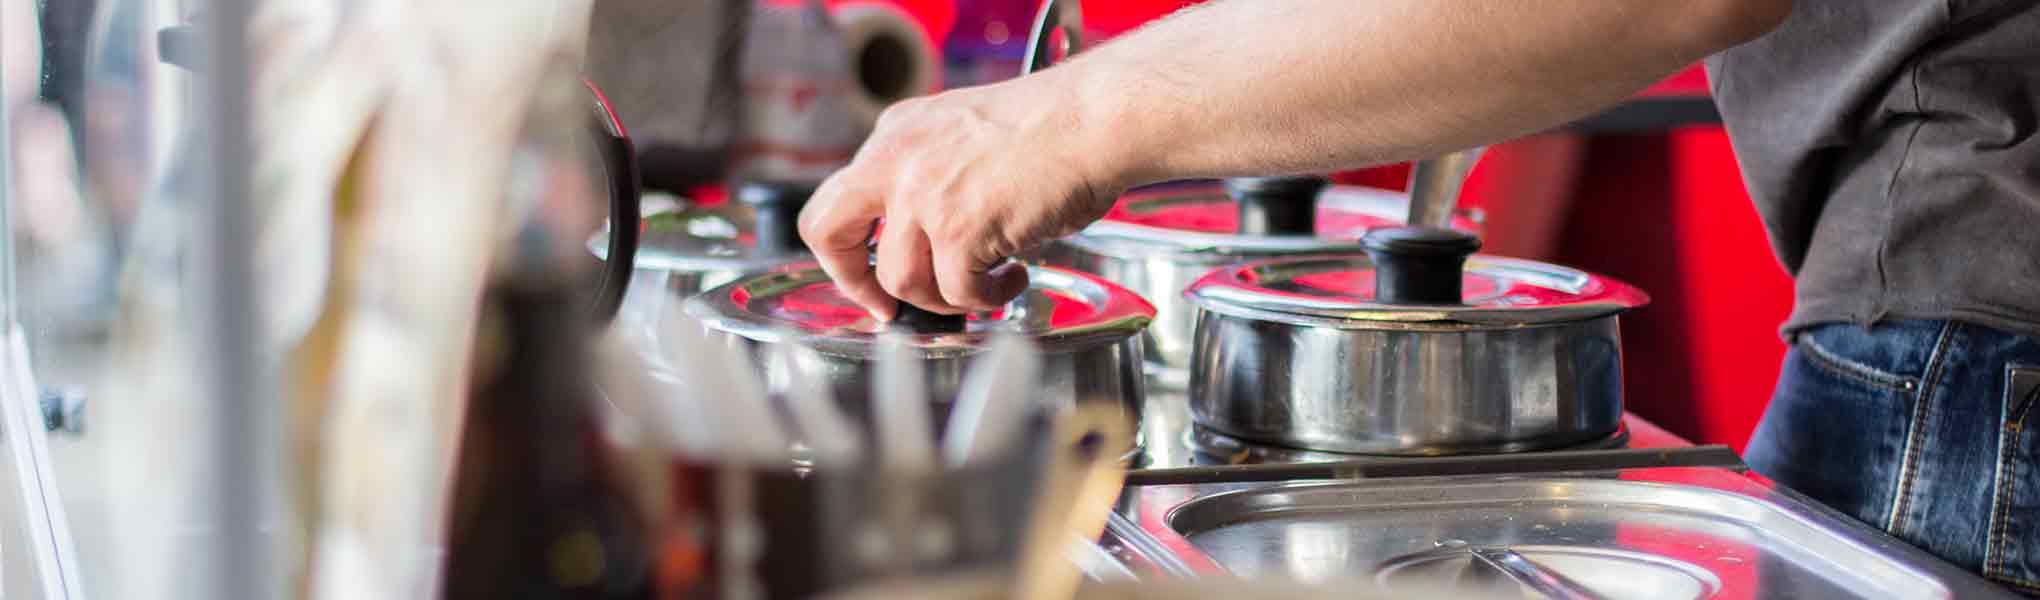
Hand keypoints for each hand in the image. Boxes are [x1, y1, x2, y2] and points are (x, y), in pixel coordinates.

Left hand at [798, 78, 1121, 320]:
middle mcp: (897, 160)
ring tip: (988, 283)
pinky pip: (957, 293)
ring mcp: (923, 195)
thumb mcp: (963, 136)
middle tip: (887, 310)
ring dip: (946, 297)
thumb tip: (924, 245)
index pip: (837, 200)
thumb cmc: (1055, 126)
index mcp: (896, 134)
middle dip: (854, 283)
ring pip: (901, 279)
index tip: (870, 279)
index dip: (847, 251)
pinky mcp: (959, 230)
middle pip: (828, 232)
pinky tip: (1013, 277)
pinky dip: (987, 298)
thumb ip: (929, 178)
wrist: (1095, 117)